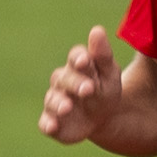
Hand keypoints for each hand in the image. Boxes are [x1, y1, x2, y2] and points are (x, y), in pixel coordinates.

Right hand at [41, 26, 127, 143]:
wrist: (104, 119)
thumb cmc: (105, 90)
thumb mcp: (110, 74)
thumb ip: (103, 55)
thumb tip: (97, 30)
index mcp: (79, 66)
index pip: (76, 57)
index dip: (78, 58)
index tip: (85, 61)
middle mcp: (63, 82)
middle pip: (64, 78)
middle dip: (74, 83)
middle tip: (88, 89)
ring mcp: (55, 101)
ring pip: (52, 100)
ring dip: (58, 103)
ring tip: (67, 108)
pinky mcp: (52, 121)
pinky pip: (46, 122)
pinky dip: (48, 124)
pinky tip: (52, 126)